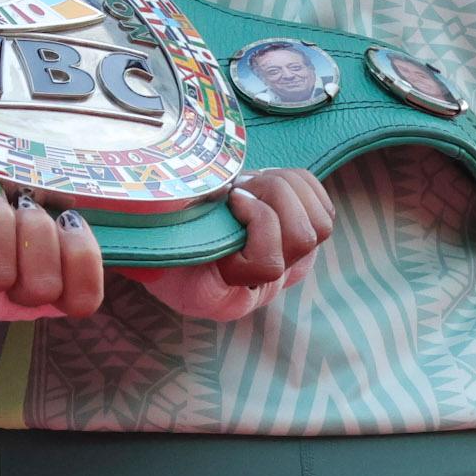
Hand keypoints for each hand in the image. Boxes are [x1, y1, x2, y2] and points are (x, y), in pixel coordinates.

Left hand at [0, 177, 105, 320]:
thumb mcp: (31, 202)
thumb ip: (63, 208)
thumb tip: (82, 201)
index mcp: (46, 282)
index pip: (84, 299)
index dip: (83, 259)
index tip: (69, 217)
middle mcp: (10, 297)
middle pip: (43, 284)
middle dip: (34, 230)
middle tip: (20, 202)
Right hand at [129, 169, 336, 321]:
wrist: (159, 235)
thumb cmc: (152, 231)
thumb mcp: (152, 236)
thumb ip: (165, 225)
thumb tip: (172, 198)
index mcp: (222, 294)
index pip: (268, 266)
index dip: (257, 224)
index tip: (228, 200)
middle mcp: (260, 288)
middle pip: (302, 240)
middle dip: (273, 199)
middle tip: (241, 186)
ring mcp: (284, 266)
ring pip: (320, 226)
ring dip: (286, 189)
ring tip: (253, 182)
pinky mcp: (298, 240)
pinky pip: (323, 209)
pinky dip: (301, 184)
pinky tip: (268, 181)